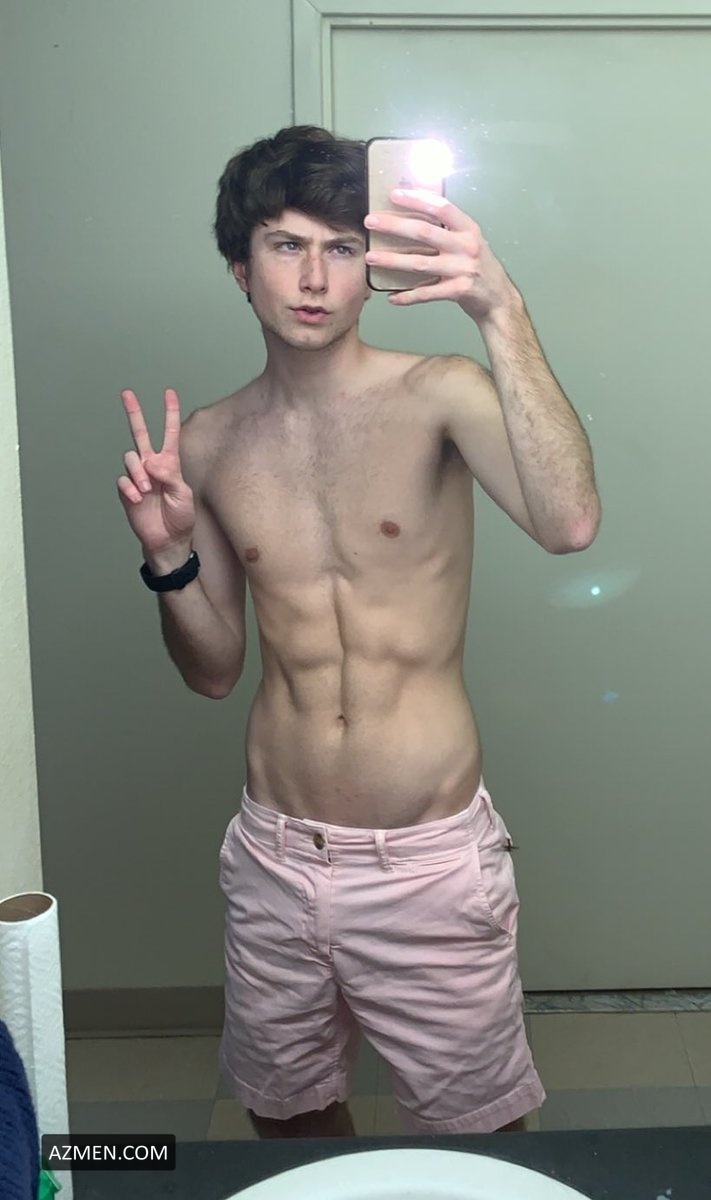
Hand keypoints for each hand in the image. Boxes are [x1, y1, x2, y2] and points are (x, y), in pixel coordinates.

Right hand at [117, 388, 195, 559]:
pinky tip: (138, 498)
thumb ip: (169, 476)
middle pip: (141, 434)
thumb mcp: (183, 495)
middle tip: (127, 394)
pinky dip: (130, 488)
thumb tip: (150, 462)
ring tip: (147, 490)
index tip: (169, 393)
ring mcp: (139, 477)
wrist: (168, 539)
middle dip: (135, 413)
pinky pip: (123, 480)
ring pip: (131, 458)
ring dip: (138, 473)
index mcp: (170, 463)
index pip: (170, 433)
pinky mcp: (127, 491)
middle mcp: (153, 465)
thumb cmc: (181, 517)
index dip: (170, 413)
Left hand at [363, 188, 518, 321]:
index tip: (394, 194)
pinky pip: (428, 293)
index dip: (417, 199)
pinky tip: (392, 297)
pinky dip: (409, 296)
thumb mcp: (469, 241)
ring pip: (420, 263)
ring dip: (393, 260)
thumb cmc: (478, 267)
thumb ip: (448, 229)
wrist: (499, 299)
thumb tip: (414, 215)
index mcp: (468, 229)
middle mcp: (466, 246)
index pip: (441, 207)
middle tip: (371, 221)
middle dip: (394, 225)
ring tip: (371, 258)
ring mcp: (463, 269)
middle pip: (424, 232)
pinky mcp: (459, 291)